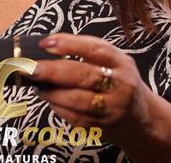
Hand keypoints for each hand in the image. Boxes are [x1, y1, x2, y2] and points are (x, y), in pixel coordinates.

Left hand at [28, 33, 153, 148]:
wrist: (141, 119)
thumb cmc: (119, 81)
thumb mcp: (114, 60)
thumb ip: (87, 50)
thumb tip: (48, 45)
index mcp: (121, 62)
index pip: (95, 49)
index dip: (69, 44)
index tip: (46, 43)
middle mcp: (119, 85)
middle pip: (83, 76)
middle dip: (52, 71)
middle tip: (30, 68)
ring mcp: (111, 108)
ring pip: (76, 100)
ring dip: (51, 92)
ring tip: (36, 83)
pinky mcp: (101, 126)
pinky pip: (73, 117)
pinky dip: (57, 107)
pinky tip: (49, 98)